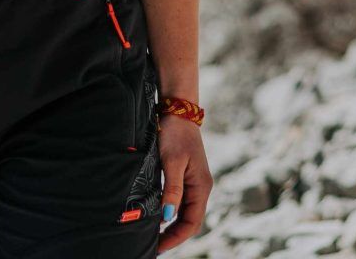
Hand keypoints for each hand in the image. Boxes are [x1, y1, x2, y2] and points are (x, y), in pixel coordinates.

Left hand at [155, 114, 212, 253]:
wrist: (178, 109)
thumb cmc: (175, 133)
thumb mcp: (172, 162)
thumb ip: (172, 190)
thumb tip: (168, 216)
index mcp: (202, 187)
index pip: (192, 222)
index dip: (176, 237)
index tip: (159, 247)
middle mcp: (201, 187)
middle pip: (190, 220)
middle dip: (174, 235)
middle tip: (153, 245)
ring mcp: (194, 180)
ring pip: (185, 210)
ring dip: (172, 224)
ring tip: (154, 235)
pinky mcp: (186, 174)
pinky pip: (181, 199)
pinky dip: (171, 210)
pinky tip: (158, 214)